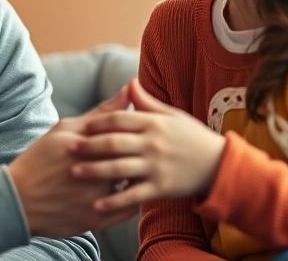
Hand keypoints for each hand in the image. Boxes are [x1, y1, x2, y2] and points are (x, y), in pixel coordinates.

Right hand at [8, 85, 138, 236]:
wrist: (18, 199)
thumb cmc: (41, 159)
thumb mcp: (65, 129)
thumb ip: (101, 113)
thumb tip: (129, 88)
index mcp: (92, 148)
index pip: (132, 138)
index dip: (141, 136)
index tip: (142, 135)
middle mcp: (97, 175)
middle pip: (137, 164)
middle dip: (142, 159)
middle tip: (144, 154)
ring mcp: (98, 200)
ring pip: (134, 189)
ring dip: (138, 181)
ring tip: (136, 173)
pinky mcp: (97, 221)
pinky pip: (126, 211)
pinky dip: (131, 200)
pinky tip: (128, 193)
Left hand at [68, 79, 226, 210]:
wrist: (219, 165)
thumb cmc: (192, 137)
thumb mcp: (172, 115)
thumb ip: (147, 102)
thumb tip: (129, 82)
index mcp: (154, 123)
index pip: (119, 119)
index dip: (97, 122)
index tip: (81, 127)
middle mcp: (153, 143)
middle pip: (114, 142)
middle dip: (89, 145)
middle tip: (68, 147)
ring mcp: (157, 166)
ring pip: (120, 168)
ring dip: (95, 171)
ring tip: (75, 172)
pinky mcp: (161, 187)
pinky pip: (133, 195)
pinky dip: (114, 201)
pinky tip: (97, 205)